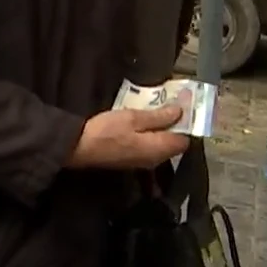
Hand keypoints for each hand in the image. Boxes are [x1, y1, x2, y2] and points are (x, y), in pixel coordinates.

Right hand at [67, 106, 190, 169]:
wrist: (80, 149)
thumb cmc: (107, 131)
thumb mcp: (133, 118)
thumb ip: (158, 116)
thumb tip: (180, 111)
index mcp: (160, 149)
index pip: (185, 140)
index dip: (186, 123)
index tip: (183, 107)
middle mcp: (156, 159)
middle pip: (174, 143)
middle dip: (174, 125)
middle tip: (169, 104)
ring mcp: (144, 162)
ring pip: (161, 145)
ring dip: (162, 130)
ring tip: (155, 111)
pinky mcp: (133, 160)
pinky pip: (150, 148)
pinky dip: (151, 136)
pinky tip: (142, 124)